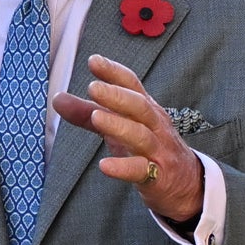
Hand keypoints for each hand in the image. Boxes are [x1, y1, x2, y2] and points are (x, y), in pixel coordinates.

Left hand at [54, 56, 202, 225]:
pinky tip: (105, 165)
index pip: (132, 85)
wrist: (187, 184)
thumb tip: (57, 98)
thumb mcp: (119, 127)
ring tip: (96, 118)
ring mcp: (157, 151)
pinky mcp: (157, 176)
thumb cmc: (148, 149)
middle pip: (139, 106)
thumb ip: (87, 113)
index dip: (114, 72)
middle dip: (117, 95)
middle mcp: (154, 126)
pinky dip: (123, 167)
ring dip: (118, 125)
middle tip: (93, 87)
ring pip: (140, 135)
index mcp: (146, 109)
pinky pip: (141, 170)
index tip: (93, 60)